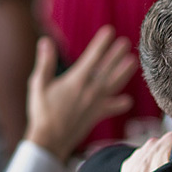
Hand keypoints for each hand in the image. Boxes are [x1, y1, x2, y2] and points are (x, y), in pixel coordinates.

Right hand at [25, 26, 135, 161]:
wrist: (50, 140)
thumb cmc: (41, 112)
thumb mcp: (38, 84)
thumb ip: (44, 63)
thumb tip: (45, 41)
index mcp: (75, 81)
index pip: (92, 57)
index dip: (102, 43)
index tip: (110, 31)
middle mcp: (89, 90)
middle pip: (107, 69)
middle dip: (117, 55)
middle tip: (126, 43)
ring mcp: (95, 103)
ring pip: (113, 85)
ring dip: (124, 73)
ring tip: (133, 63)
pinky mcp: (97, 115)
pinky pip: (112, 107)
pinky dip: (120, 104)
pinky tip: (128, 100)